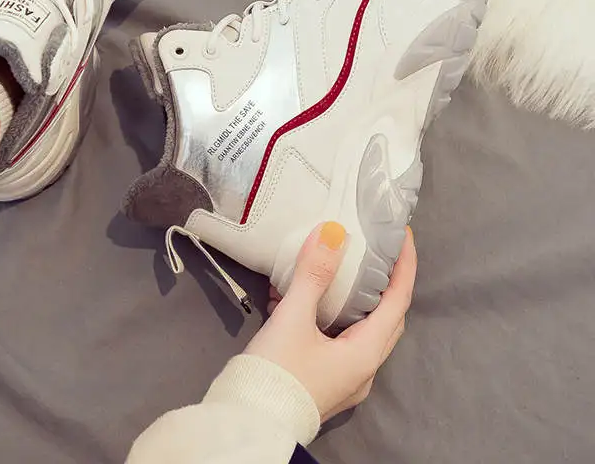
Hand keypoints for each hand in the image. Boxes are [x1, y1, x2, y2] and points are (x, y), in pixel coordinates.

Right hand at [245, 222, 416, 421]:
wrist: (251, 422)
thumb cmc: (278, 371)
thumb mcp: (293, 318)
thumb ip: (313, 274)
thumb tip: (333, 233)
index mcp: (367, 353)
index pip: (398, 301)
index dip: (404, 266)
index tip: (403, 236)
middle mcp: (364, 369)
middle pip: (386, 317)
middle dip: (385, 282)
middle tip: (376, 251)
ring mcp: (346, 380)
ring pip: (361, 330)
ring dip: (355, 299)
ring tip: (339, 268)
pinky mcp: (325, 382)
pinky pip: (339, 340)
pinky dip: (330, 315)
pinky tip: (300, 298)